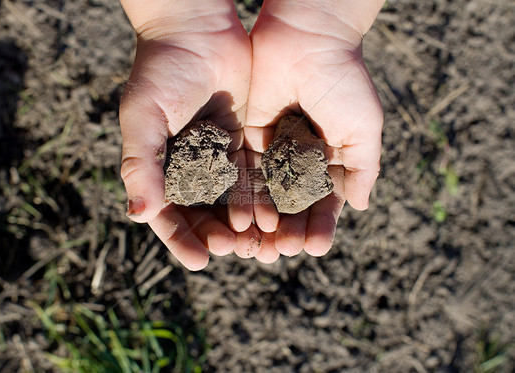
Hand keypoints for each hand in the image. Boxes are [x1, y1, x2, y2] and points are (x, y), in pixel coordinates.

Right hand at [119, 0, 252, 269]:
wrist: (196, 31)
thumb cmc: (161, 71)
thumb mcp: (143, 118)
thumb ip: (140, 165)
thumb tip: (137, 215)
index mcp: (156, 166)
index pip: (167, 213)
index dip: (181, 239)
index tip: (199, 261)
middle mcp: (185, 167)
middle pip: (200, 213)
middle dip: (216, 235)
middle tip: (234, 251)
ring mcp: (214, 155)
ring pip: (227, 201)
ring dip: (240, 225)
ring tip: (257, 245)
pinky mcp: (240, 141)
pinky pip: (250, 176)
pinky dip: (258, 198)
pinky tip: (270, 217)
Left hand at [245, 0, 384, 258]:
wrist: (308, 36)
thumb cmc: (344, 80)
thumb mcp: (363, 127)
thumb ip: (364, 167)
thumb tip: (361, 207)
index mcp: (330, 158)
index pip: (324, 201)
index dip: (320, 225)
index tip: (316, 248)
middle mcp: (299, 158)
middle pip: (293, 204)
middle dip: (288, 229)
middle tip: (282, 252)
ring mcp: (273, 148)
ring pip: (267, 194)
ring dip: (265, 222)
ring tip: (261, 247)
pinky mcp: (248, 135)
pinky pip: (245, 172)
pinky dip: (245, 197)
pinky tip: (243, 221)